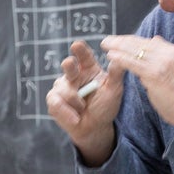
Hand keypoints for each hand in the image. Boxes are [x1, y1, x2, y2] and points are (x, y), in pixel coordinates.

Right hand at [46, 40, 123, 165]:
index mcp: (89, 68)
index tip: (77, 45)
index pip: (83, 55)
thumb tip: (119, 59)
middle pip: (68, 65)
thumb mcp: (114, 90)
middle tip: (70, 64)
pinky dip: (66, 112)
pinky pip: (56, 102)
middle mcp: (74, 74)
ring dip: (75, 100)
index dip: (79, 49)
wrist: (95, 128)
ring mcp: (62, 87)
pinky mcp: (54, 101)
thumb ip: (116, 74)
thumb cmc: (105, 106)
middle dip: (68, 64)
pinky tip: (75, 118)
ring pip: (63, 88)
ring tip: (83, 108)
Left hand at [101, 34, 173, 127]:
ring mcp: (163, 62)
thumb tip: (154, 40)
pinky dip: (120, 58)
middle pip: (141, 43)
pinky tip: (110, 56)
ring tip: (105, 45)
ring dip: (117, 47)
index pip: (150, 41)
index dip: (133, 40)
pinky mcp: (154, 73)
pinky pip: (133, 62)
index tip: (121, 40)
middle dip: (122, 41)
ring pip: (135, 50)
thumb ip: (166, 55)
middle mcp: (171, 53)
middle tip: (108, 40)